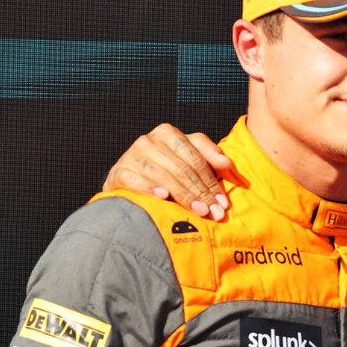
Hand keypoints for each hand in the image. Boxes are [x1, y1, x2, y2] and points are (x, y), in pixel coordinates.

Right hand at [102, 123, 232, 220]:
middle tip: (214, 212)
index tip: (223, 202)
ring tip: (199, 211)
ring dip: (183, 196)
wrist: (132, 183)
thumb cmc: (168, 173)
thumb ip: (211, 158)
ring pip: (163, 176)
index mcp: (169, 133)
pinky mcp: (118, 171)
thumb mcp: (191, 161)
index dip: (211, 181)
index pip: (196, 158)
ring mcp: (132, 155)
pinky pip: (135, 180)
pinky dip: (150, 188)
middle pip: (182, 169)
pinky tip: (163, 197)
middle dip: (201, 193)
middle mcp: (149, 140)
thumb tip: (227, 164)